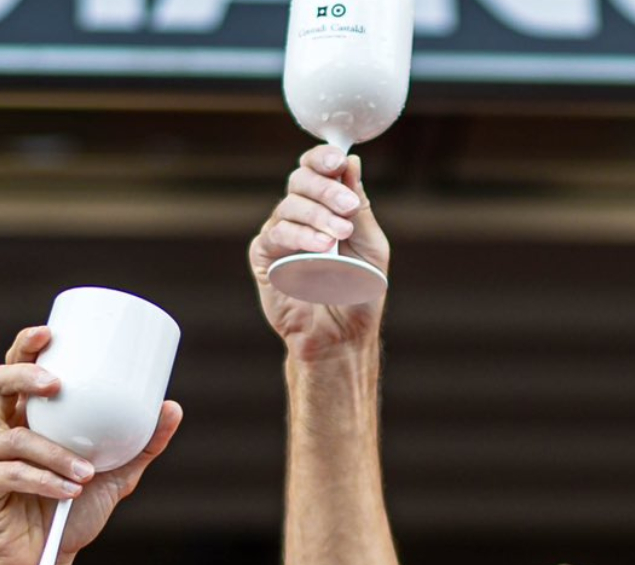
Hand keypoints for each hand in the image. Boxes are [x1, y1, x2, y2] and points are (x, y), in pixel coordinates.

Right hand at [0, 326, 180, 564]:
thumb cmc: (71, 513)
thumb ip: (140, 445)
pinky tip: (69, 491)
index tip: (50, 332)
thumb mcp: (115, 476)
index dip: (27, 346)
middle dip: (26, 376)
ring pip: (17, 437)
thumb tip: (171, 406)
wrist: (47, 561)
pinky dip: (45, 481)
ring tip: (87, 474)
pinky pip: (12, 474)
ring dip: (56, 453)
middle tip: (56, 383)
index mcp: (24, 418)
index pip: (18, 370)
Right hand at [249, 146, 390, 358]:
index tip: (338, 160)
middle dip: (325, 189)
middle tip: (348, 207)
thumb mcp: (370, 245)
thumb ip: (359, 207)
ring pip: (289, 206)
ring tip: (338, 236)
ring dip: (317, 216)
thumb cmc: (358, 291)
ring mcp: (281, 235)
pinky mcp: (265, 257)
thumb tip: (351, 162)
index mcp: (326, 207)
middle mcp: (301, 216)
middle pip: (300, 181)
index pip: (317, 169)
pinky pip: (277, 235)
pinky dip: (300, 236)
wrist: (342, 335)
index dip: (323, 159)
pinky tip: (321, 247)